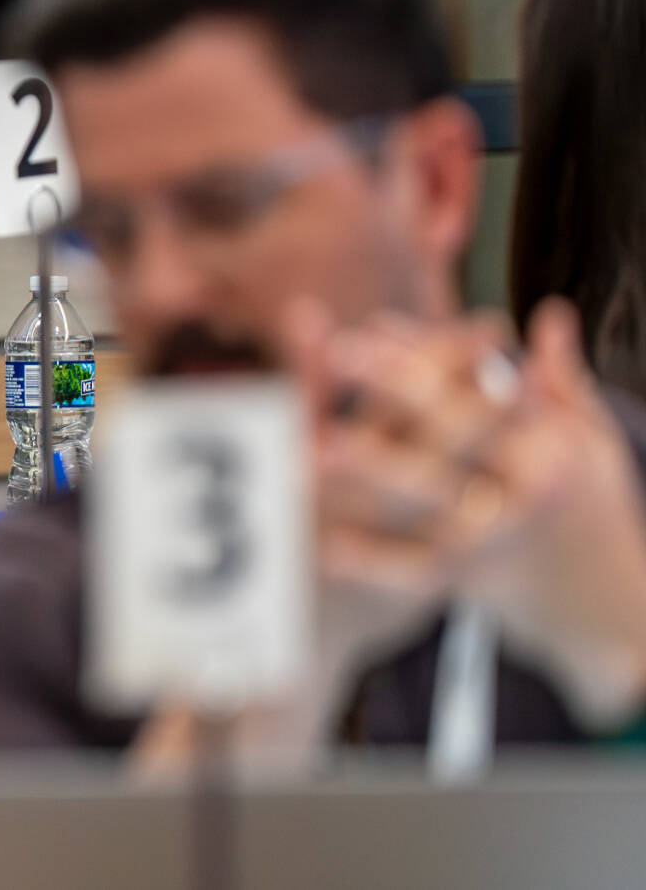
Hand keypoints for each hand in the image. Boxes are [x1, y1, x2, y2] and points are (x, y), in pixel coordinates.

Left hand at [315, 299, 645, 729]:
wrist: (598, 598)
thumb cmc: (582, 499)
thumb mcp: (588, 440)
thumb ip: (561, 380)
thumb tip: (552, 313)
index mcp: (552, 448)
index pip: (483, 388)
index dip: (426, 355)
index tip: (370, 328)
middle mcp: (523, 490)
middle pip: (453, 430)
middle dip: (396, 389)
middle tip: (337, 352)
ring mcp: (491, 536)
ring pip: (427, 499)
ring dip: (372, 470)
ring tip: (314, 445)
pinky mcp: (463, 579)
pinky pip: (411, 568)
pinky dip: (368, 558)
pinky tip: (320, 541)